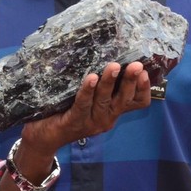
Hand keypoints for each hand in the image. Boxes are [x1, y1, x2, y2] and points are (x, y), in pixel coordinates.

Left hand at [22, 61, 150, 157]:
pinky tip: (91, 78)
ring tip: (114, 66)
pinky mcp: (74, 121)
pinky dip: (87, 90)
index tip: (146, 71)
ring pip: (105, 100)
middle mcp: (107, 118)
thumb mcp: (90, 99)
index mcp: (113, 111)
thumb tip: (108, 53)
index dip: (144, 88)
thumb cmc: (67, 111)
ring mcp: (92, 122)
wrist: (44, 137)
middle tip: (137, 65)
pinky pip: (83, 104)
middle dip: (131, 81)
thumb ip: (100, 84)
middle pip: (124, 100)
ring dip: (109, 82)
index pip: (138, 102)